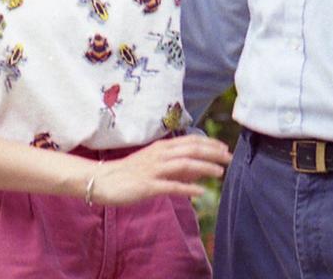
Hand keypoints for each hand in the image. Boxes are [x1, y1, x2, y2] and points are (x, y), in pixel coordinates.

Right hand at [90, 135, 231, 205]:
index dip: (209, 144)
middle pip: (191, 149)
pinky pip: (171, 185)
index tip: (225, 148)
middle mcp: (160, 155)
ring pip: (184, 164)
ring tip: (220, 172)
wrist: (103, 180)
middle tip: (229, 158)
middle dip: (212, 153)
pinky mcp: (148, 186)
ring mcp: (154, 169)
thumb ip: (176, 164)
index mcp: (162, 147)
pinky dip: (187, 187)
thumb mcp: (155, 163)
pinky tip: (200, 191)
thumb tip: (199, 167)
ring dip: (204, 167)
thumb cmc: (130, 172)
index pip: (191, 141)